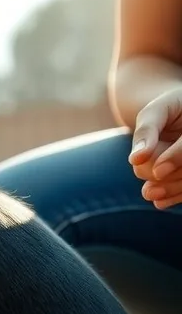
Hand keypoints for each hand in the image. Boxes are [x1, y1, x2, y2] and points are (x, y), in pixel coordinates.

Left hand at [130, 86, 181, 208]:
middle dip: (162, 172)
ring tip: (148, 191)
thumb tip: (136, 159)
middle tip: (141, 164)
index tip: (157, 172)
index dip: (177, 158)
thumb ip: (146, 131)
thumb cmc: (167, 111)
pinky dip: (175, 196)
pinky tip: (159, 202)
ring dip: (166, 188)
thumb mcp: (156, 111)